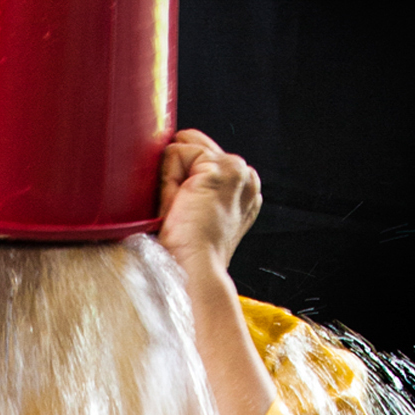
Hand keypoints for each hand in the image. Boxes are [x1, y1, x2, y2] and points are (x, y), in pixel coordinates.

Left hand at [147, 127, 268, 280]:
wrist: (195, 267)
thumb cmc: (188, 250)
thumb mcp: (195, 211)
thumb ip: (193, 182)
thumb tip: (171, 152)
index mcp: (243, 190)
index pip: (202, 157)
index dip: (183, 176)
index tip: (185, 210)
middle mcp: (246, 177)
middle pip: (193, 147)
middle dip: (179, 171)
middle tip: (182, 209)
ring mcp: (237, 170)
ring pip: (184, 148)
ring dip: (172, 176)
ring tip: (180, 207)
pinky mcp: (220, 168)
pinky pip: (176, 152)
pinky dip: (168, 177)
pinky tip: (179, 202)